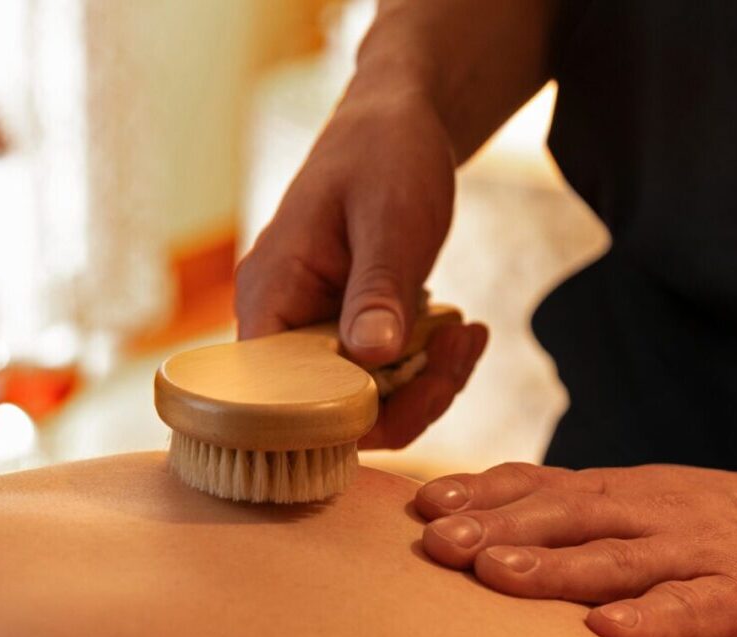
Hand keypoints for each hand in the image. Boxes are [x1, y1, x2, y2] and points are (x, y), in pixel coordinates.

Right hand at [236, 90, 487, 448]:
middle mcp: (281, 325)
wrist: (397, 121)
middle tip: (460, 354)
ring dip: (426, 386)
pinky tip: (463, 334)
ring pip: (365, 403)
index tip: (415, 389)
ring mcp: (314, 333)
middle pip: (329, 411)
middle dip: (405, 401)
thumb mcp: (389, 217)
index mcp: (269, 296)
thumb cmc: (384, 154)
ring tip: (468, 337)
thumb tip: (372, 355)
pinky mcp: (347, 334)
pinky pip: (383, 379)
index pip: (279, 396)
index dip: (344, 415)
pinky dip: (427, 369)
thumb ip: (377, 288)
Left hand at [414, 461, 736, 636]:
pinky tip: (608, 632)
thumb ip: (574, 509)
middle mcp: (653, 516)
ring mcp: (697, 556)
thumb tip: (478, 515)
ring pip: (615, 559)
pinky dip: (651, 619)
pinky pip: (692, 609)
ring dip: (553, 567)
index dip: (484, 493)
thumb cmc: (724, 523)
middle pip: (565, 517)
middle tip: (436, 544)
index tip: (424, 504)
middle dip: (497, 528)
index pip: (544, 485)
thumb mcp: (646, 501)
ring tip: (497, 576)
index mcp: (626, 492)